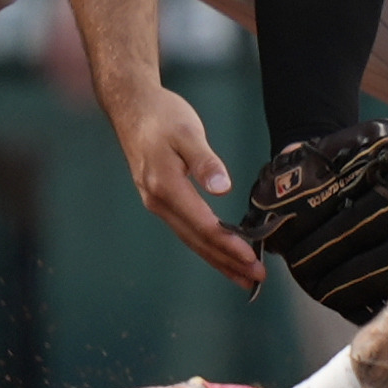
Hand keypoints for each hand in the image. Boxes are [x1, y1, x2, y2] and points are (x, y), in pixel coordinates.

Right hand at [109, 87, 261, 290]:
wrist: (131, 108)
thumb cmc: (162, 116)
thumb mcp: (188, 132)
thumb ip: (205, 161)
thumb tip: (223, 188)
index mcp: (165, 187)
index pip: (202, 225)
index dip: (228, 244)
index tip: (251, 258)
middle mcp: (158, 202)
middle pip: (196, 241)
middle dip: (227, 262)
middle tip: (256, 279)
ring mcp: (157, 203)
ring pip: (190, 239)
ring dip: (217, 259)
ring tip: (243, 276)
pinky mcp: (161, 199)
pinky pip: (186, 229)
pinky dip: (206, 244)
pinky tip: (220, 252)